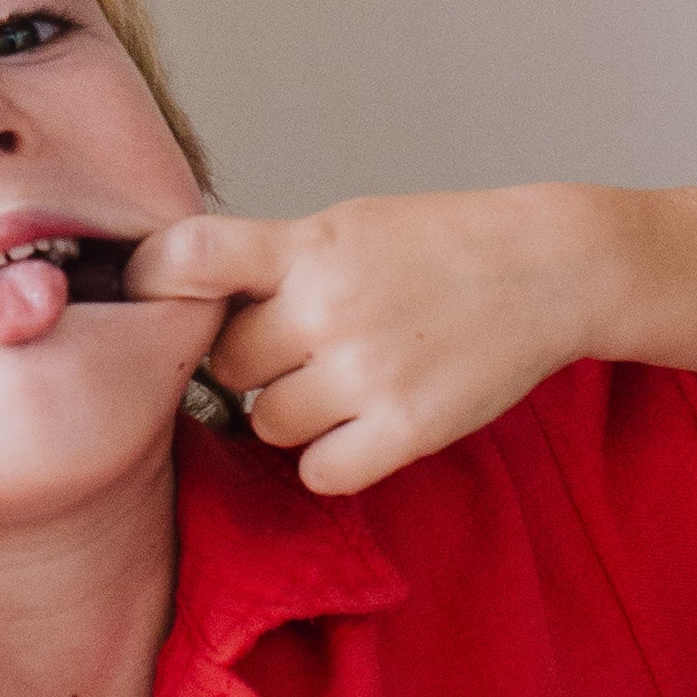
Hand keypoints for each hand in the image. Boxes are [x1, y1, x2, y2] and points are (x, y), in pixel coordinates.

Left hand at [127, 189, 634, 494]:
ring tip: (344, 382)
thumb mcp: (347, 224)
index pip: (190, 257)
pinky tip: (362, 426)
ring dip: (293, 415)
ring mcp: (366, 371)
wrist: (549, 267)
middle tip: (300, 350)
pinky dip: (332, 459)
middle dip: (252, 365)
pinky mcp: (405, 428)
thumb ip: (273, 259)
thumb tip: (184, 297)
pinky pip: (319, 472)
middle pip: (226, 365)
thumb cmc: (441, 244)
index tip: (147, 299)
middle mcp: (326, 306)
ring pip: (268, 424)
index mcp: (307, 244)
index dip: (151, 281)